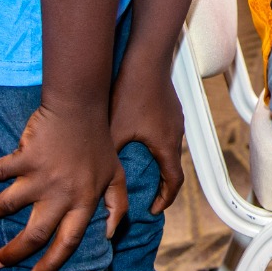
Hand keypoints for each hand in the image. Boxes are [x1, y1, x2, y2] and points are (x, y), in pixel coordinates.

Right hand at [0, 105, 127, 270]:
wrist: (82, 106)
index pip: (68, 241)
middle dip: (14, 253)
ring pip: (5, 205)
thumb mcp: (116, 175)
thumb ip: (117, 205)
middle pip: (34, 234)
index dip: (52, 263)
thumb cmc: (98, 141)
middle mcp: (62, 195)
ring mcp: (41, 177)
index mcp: (84, 201)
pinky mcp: (25, 158)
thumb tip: (111, 235)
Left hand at [108, 67, 185, 215]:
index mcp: (166, 145)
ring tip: (139, 166)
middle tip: (145, 193)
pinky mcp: (171, 106)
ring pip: (169, 147)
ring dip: (157, 160)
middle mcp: (176, 134)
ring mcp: (176, 118)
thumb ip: (109, 157)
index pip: (174, 182)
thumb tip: (95, 177)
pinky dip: (156, 143)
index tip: (153, 210)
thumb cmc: (130, 95)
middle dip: (160, 182)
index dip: (165, 199)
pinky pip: (166, 131)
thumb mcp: (114, 131)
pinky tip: (138, 136)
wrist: (145, 60)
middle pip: (172, 165)